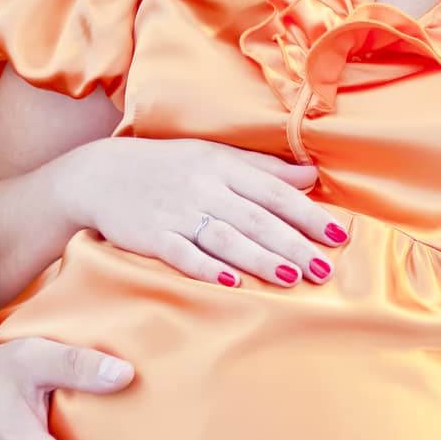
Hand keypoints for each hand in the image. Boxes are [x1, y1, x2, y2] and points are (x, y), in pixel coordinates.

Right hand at [60, 136, 348, 288]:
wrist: (102, 174)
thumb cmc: (170, 166)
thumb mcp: (215, 156)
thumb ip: (265, 168)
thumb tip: (312, 174)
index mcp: (223, 165)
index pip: (273, 190)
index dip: (307, 213)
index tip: (337, 234)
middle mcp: (203, 186)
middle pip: (255, 218)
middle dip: (292, 243)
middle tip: (324, 268)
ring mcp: (177, 212)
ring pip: (226, 237)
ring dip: (260, 259)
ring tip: (292, 278)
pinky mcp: (152, 235)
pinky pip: (183, 254)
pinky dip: (207, 268)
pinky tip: (231, 283)